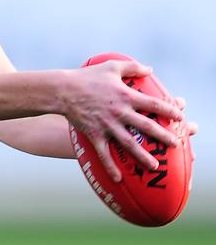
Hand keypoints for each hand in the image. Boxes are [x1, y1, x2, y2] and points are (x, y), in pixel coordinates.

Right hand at [65, 59, 183, 181]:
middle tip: (175, 144)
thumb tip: (150, 69)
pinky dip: (110, 167)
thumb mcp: (112, 66)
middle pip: (147, 126)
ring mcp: (108, 125)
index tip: (181, 117)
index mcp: (127, 95)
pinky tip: (118, 179)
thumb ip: (133, 66)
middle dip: (163, 136)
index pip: (154, 105)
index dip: (170, 111)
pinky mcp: (95, 135)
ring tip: (154, 166)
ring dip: (142, 155)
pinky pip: (104, 154)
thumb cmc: (87, 77)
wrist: (63, 91)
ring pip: (129, 143)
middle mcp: (120, 112)